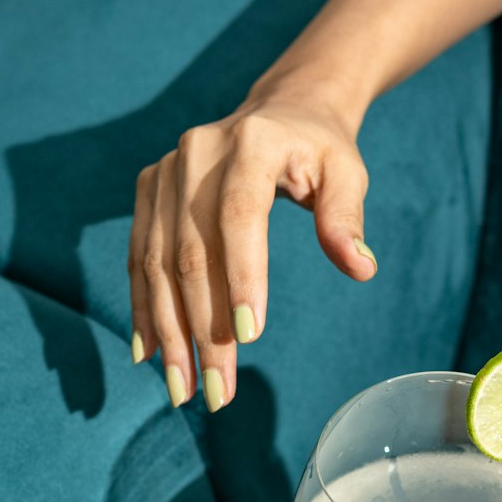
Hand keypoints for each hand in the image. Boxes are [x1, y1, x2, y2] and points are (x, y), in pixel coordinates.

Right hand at [128, 83, 376, 410]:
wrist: (280, 110)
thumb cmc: (320, 149)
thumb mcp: (347, 173)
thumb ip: (347, 218)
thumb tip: (361, 268)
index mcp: (251, 143)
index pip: (239, 215)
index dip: (241, 277)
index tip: (248, 337)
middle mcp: (196, 153)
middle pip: (193, 252)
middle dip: (203, 329)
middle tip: (216, 392)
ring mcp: (165, 171)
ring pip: (159, 263)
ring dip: (169, 332)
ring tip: (182, 390)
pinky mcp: (148, 190)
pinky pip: (140, 256)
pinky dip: (143, 307)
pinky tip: (150, 354)